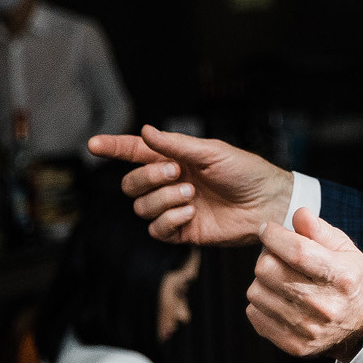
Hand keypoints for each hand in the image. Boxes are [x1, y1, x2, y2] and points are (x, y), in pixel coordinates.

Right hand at [90, 125, 292, 245]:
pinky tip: (189, 213)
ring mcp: (175, 208)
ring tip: (191, 194)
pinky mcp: (184, 231)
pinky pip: (158, 230)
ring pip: (141, 208)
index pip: (135, 153)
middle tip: (177, 173)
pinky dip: (169, 220)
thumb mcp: (212, 152)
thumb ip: (176, 145)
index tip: (93, 144)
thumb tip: (145, 131)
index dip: (113, 148)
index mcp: (174, 159)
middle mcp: (170, 184)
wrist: (269, 202)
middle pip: (131, 185)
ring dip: (163, 199)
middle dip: (147, 178)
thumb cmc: (246, 171)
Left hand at [246, 208, 362, 360]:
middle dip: (267, 256)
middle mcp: (325, 305)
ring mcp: (308, 328)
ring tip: (279, 279)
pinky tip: (278, 299)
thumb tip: (298, 214)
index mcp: (342, 277)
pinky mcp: (294, 344)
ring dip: (262, 281)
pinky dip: (261, 303)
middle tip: (277, 256)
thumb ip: (320, 230)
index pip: (297, 252)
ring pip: (256, 291)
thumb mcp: (345, 249)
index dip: (275, 235)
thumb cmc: (348, 280)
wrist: (362, 325)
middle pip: (268, 270)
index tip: (268, 229)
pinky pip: (254, 313)